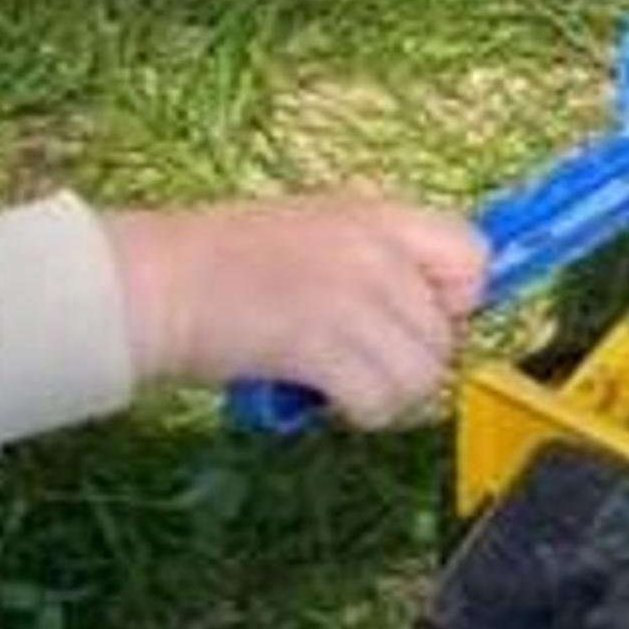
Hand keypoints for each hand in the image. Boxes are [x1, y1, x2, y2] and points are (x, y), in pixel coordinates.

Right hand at [108, 191, 484, 428]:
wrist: (155, 284)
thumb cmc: (219, 263)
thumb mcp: (317, 232)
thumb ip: (377, 261)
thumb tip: (433, 312)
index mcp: (377, 216)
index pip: (474, 258)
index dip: (455, 301)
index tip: (416, 319)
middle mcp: (375, 252)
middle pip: (446, 335)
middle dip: (408, 363)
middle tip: (357, 363)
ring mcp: (352, 296)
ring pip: (421, 376)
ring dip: (383, 395)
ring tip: (338, 382)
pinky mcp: (323, 344)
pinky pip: (380, 401)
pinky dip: (356, 413)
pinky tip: (321, 396)